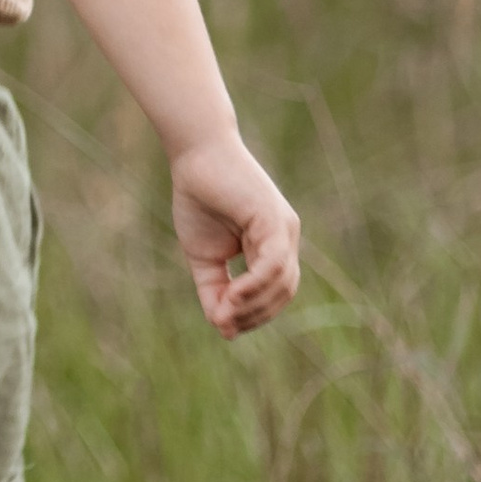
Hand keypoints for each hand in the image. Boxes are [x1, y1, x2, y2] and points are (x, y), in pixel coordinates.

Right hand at [168, 131, 300, 335]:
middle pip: (283, 293)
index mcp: (272, 245)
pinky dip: (254, 285)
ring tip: (224, 313)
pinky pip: (274, 263)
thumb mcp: (204, 256)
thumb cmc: (199, 198)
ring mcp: (284, 228)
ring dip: (253, 305)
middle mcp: (285, 238)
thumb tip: (222, 325)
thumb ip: (214, 289)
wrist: (195, 155)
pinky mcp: (274, 219)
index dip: (253, 315)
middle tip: (224, 325)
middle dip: (255, 315)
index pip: (275, 293)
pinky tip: (232, 295)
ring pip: (283, 282)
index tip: (224, 326)